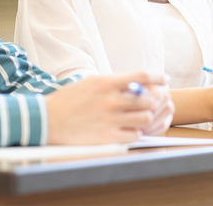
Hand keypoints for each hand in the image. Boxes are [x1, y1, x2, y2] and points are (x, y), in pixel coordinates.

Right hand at [45, 71, 168, 143]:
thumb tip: (139, 82)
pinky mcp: (108, 138)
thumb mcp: (92, 82)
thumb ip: (115, 82)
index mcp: (106, 82)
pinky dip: (135, 132)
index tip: (164, 79)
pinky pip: (135, 135)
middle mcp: (111, 100)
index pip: (142, 76)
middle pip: (148, 98)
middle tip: (153, 101)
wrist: (48, 120)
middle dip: (153, 99)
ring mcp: (110, 120)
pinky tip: (129, 129)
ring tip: (140, 116)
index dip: (158, 77)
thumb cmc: (71, 99)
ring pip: (145, 118)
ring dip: (146, 116)